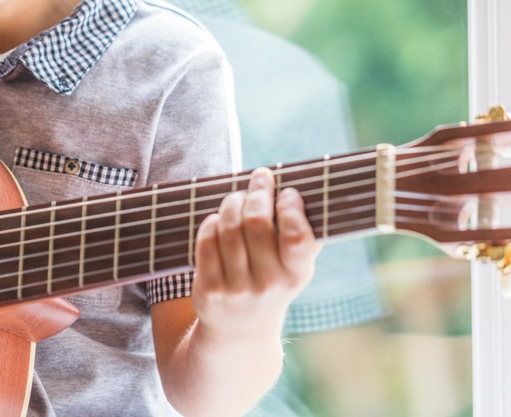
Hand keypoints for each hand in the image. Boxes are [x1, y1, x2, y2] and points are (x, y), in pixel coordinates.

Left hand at [191, 167, 317, 339]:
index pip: (295, 236)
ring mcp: (236, 289)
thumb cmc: (272, 283)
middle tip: (260, 178)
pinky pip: (207, 240)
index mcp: (296, 276)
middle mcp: (268, 284)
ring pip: (228, 226)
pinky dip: (211, 221)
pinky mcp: (209, 290)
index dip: (290, 207)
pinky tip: (219, 219)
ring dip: (232, 202)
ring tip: (238, 198)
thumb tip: (303, 191)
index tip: (287, 193)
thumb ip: (302, 236)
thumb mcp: (294, 269)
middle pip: (256, 221)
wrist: (240, 332)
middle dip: (257, 192)